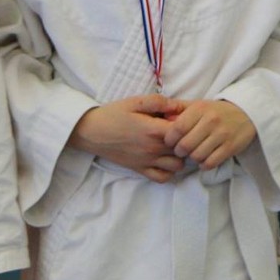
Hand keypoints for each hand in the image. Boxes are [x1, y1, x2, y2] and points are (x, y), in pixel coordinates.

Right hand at [69, 94, 186, 181]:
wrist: (91, 132)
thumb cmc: (113, 114)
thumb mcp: (134, 101)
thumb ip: (158, 102)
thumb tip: (178, 106)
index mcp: (153, 129)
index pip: (184, 131)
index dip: (188, 124)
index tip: (183, 119)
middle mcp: (153, 148)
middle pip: (184, 149)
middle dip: (186, 140)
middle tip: (180, 132)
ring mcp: (147, 161)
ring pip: (178, 166)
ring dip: (180, 157)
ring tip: (173, 146)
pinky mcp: (140, 170)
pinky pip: (163, 178)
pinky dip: (168, 171)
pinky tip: (165, 160)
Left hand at [163, 99, 256, 169]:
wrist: (247, 113)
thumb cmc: (216, 110)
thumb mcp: (198, 104)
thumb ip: (179, 109)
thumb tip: (161, 118)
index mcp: (199, 109)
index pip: (177, 128)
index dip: (169, 139)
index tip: (170, 142)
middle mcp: (210, 121)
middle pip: (185, 145)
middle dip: (179, 151)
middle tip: (180, 150)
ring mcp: (222, 135)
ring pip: (197, 156)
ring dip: (192, 158)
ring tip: (193, 153)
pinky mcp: (230, 148)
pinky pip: (210, 163)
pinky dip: (203, 164)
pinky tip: (203, 159)